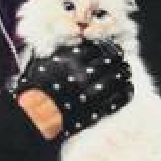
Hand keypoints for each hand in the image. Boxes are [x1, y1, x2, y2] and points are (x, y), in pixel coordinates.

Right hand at [13, 40, 132, 139]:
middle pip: (109, 61)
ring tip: (126, 71)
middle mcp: (82, 75)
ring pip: (116, 79)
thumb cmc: (33, 89)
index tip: (108, 46)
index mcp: (69, 61)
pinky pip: (116, 100)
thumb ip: (60, 52)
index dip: (105, 46)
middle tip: (121, 56)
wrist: (31, 117)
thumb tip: (75, 42)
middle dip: (117, 57)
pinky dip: (125, 93)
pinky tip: (128, 88)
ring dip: (124, 73)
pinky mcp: (94, 110)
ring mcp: (90, 93)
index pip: (95, 48)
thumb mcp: (41, 63)